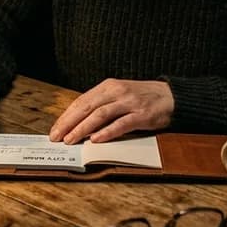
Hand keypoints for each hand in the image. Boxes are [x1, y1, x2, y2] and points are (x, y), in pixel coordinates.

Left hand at [49, 79, 173, 143]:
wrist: (172, 96)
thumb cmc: (143, 98)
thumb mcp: (119, 95)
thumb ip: (102, 105)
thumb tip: (79, 123)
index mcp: (108, 86)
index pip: (81, 101)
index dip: (66, 116)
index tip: (55, 129)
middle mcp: (117, 91)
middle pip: (87, 107)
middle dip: (69, 123)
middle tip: (57, 137)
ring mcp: (129, 102)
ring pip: (100, 115)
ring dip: (83, 128)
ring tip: (71, 140)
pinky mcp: (142, 114)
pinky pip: (121, 124)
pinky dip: (107, 132)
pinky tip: (96, 140)